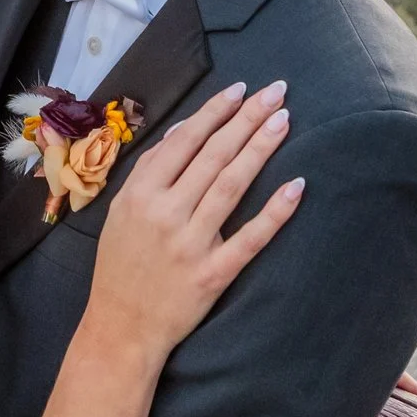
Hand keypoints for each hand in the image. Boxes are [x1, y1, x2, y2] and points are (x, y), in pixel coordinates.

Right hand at [88, 81, 300, 362]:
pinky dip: (274, 212)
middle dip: (246, 120)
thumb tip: (184, 130)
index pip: (184, 141)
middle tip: (276, 92)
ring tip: (283, 121)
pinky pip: (250, 239)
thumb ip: (149, 171)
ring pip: (231, 186)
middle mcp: (165, 213)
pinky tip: (296, 186)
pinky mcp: (212, 275)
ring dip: (260, 149)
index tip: (240, 89)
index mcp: (140, 194)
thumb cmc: (121, 265)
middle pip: (213, 156)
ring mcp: (190, 244)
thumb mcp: (121, 211)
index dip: (214, 112)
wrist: (120, 327)